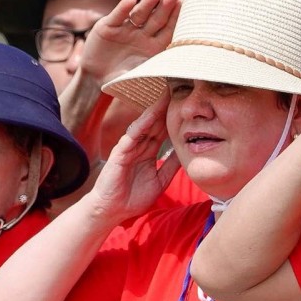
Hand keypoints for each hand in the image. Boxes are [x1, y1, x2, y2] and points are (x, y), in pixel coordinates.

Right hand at [80, 0, 181, 84]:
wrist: (95, 78)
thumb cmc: (120, 81)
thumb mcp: (138, 80)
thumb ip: (152, 78)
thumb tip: (171, 87)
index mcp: (153, 47)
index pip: (167, 30)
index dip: (175, 19)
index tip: (183, 5)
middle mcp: (141, 35)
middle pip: (156, 19)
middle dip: (165, 7)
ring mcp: (126, 29)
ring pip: (139, 14)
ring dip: (148, 3)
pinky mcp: (108, 26)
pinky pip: (118, 16)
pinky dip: (123, 8)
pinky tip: (131, 0)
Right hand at [86, 97, 179, 222]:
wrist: (112, 211)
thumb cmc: (134, 198)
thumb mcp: (160, 180)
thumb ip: (171, 165)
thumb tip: (187, 151)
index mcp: (149, 152)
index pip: (163, 130)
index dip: (174, 117)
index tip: (188, 104)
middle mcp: (139, 146)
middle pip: (156, 122)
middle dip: (167, 106)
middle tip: (180, 89)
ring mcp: (129, 148)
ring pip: (144, 124)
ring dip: (155, 110)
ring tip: (166, 94)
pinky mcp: (120, 153)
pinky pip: (132, 136)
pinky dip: (141, 125)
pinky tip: (150, 115)